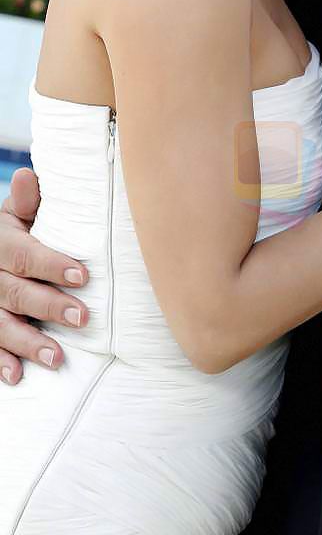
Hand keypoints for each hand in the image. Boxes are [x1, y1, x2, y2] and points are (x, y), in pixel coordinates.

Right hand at [0, 167, 89, 384]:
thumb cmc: (19, 232)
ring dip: (27, 343)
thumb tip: (27, 175)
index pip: (24, 254)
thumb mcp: (19, 215)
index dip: (52, 265)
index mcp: (0, 241)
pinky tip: (16, 376)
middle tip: (82, 318)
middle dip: (49, 306)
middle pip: (15, 292)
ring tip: (57, 358)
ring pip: (0, 324)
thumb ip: (29, 202)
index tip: (83, 277)